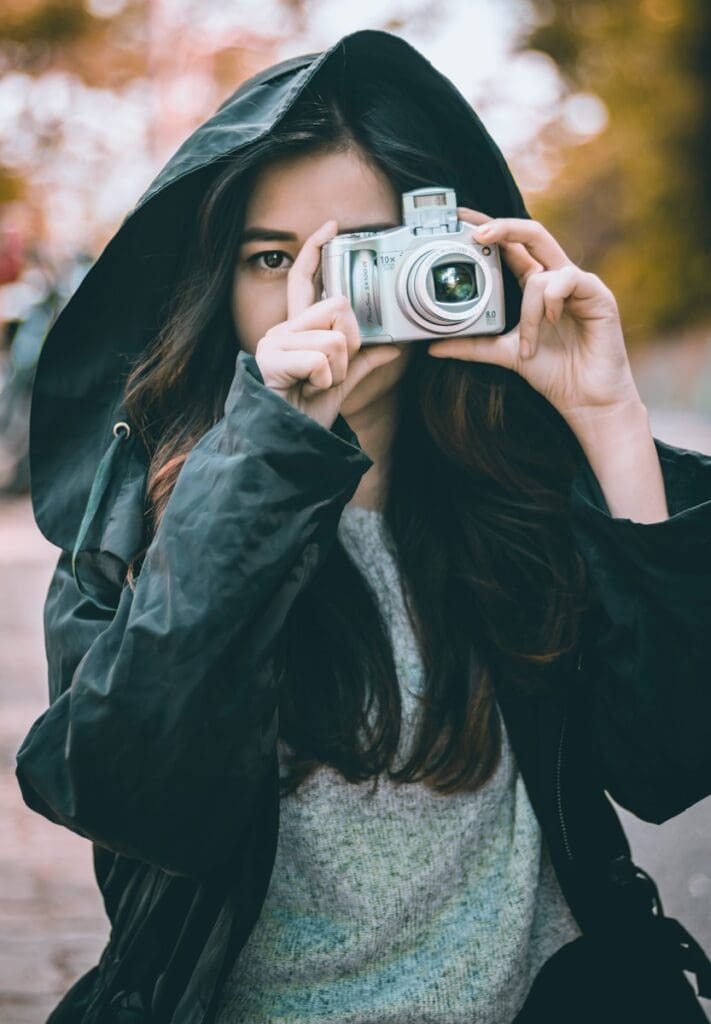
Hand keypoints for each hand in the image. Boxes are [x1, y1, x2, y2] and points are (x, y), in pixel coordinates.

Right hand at [255, 219, 401, 429]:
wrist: (282, 443)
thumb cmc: (306, 414)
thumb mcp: (342, 386)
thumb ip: (363, 363)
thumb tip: (394, 348)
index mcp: (298, 329)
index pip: (305, 279)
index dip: (316, 250)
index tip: (332, 227)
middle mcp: (283, 328)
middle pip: (338, 307)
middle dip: (349, 344)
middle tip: (333, 372)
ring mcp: (274, 341)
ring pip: (334, 338)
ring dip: (337, 371)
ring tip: (317, 386)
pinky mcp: (270, 358)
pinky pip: (320, 359)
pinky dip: (324, 381)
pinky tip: (307, 390)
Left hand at [426, 206, 643, 431]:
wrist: (585, 399)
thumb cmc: (553, 373)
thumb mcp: (504, 354)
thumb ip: (472, 346)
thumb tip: (433, 347)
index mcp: (536, 286)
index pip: (512, 247)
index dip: (489, 229)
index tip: (461, 220)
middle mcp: (556, 279)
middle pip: (532, 234)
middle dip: (504, 227)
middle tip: (476, 234)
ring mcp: (578, 285)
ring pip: (543, 275)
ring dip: (528, 312)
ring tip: (528, 345)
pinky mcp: (598, 294)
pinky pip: (567, 281)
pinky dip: (552, 301)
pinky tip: (552, 322)